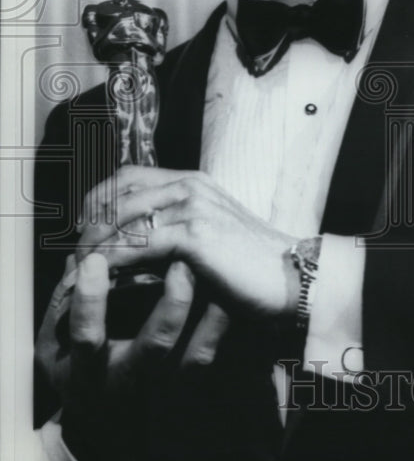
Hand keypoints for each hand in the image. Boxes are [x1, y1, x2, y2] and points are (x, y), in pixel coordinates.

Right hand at [35, 252, 229, 460]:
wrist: (101, 434)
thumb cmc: (74, 369)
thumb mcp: (55, 345)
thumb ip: (64, 300)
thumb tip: (81, 250)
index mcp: (86, 374)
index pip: (88, 338)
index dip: (91, 299)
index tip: (95, 259)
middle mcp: (128, 385)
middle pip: (155, 347)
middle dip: (171, 304)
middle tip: (179, 261)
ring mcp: (162, 391)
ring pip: (194, 356)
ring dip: (206, 314)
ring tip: (209, 274)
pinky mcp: (187, 391)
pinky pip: (211, 359)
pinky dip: (219, 328)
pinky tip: (224, 296)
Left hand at [78, 166, 300, 323]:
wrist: (294, 279)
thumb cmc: (253, 267)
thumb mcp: (212, 236)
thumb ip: (178, 230)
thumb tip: (136, 245)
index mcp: (192, 183)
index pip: (127, 178)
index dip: (97, 202)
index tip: (82, 231)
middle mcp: (190, 187)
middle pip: (117, 196)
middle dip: (87, 228)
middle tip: (72, 258)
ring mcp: (193, 207)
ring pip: (122, 220)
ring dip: (93, 249)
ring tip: (78, 275)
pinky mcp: (195, 235)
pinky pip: (137, 246)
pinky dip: (112, 264)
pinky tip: (101, 281)